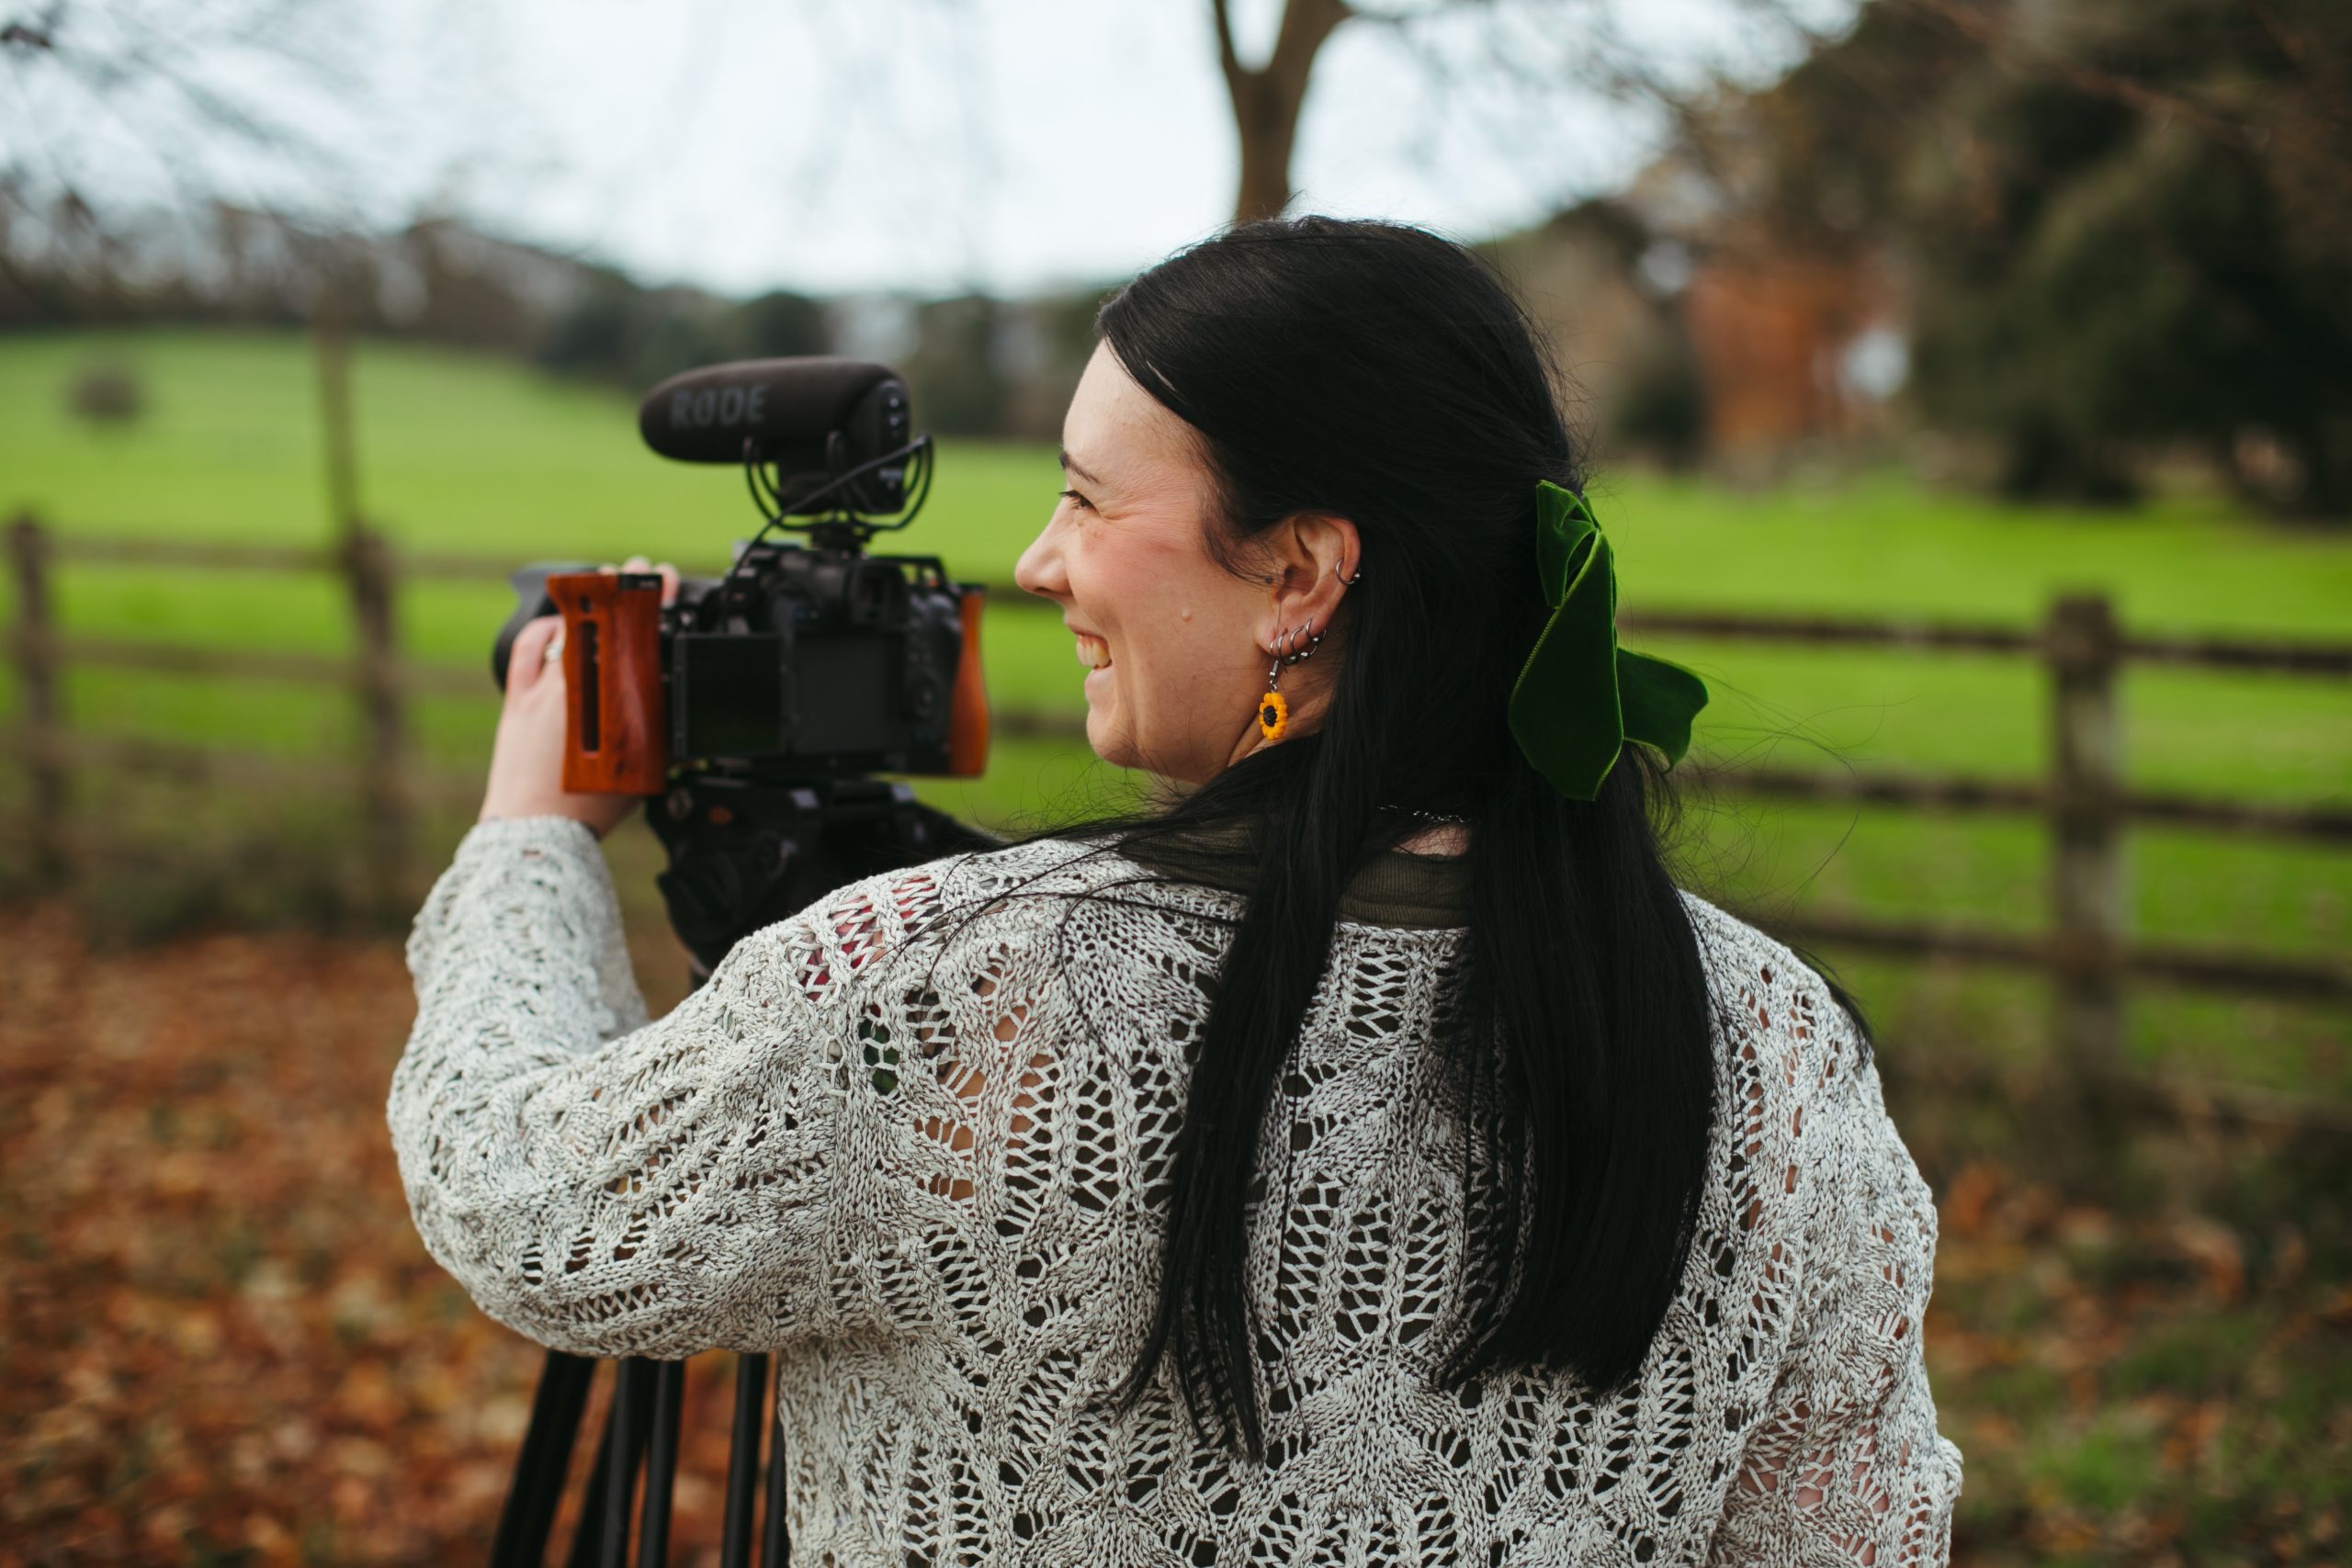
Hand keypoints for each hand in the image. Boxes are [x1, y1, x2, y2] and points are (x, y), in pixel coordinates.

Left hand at [477, 556, 677, 839]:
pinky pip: (530, 651)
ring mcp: (541, 690)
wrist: (534, 832)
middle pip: (598, 619)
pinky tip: (554, 624)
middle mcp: (573, 687)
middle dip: (621, 589)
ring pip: (563, 627)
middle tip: (636, 571)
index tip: (659, 577)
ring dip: (583, 602)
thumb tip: (676, 718)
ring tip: (599, 586)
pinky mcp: (518, 700)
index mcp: (610, 700)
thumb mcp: (642, 768)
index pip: (634, 632)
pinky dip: (545, 631)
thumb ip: (657, 734)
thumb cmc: (587, 810)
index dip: (647, 598)